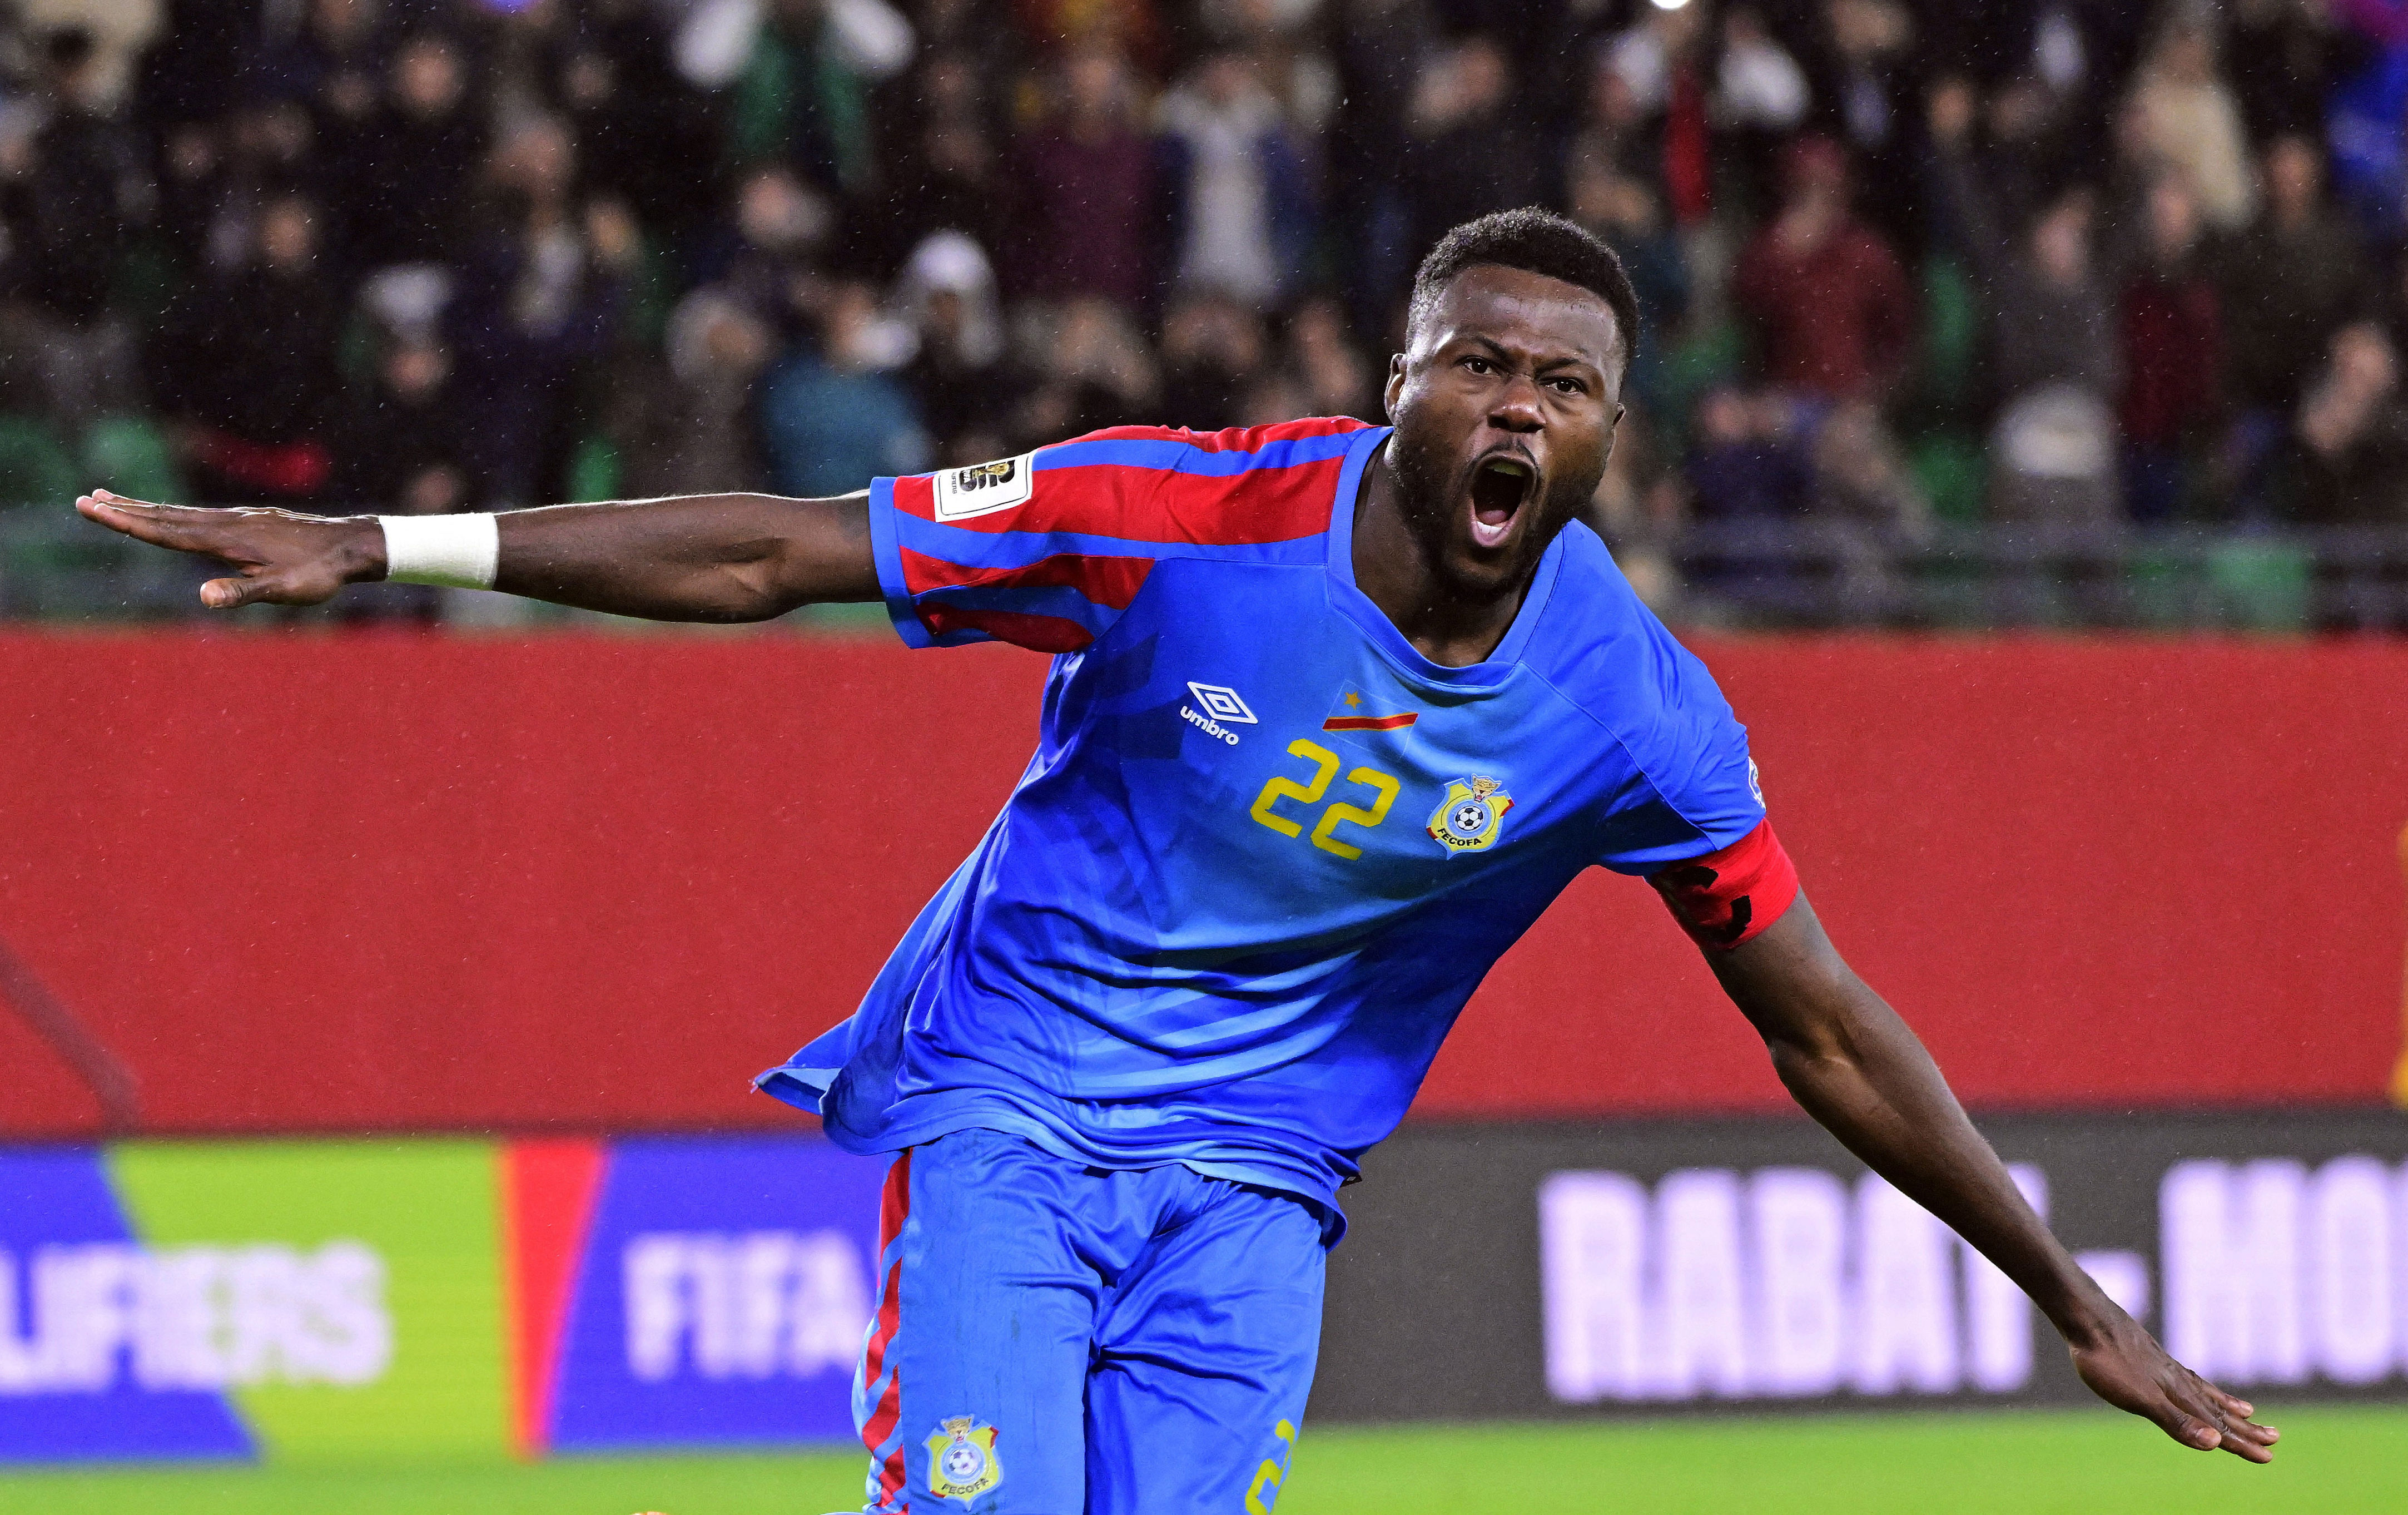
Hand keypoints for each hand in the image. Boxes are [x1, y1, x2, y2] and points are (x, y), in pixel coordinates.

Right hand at [75, 490, 384, 608]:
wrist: (352, 546)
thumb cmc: (319, 573)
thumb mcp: (283, 590)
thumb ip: (243, 592)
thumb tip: (203, 597)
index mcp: (225, 539)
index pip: (164, 531)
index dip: (125, 522)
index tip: (91, 508)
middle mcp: (226, 523)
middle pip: (164, 516)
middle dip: (123, 510)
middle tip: (83, 499)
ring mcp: (239, 519)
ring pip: (182, 513)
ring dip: (145, 507)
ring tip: (113, 498)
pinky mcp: (251, 520)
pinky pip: (202, 515)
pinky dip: (176, 512)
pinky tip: (174, 517)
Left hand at [2070, 1308, 2277, 1462]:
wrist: (2088, 1319)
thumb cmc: (2109, 1362)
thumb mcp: (2140, 1399)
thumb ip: (2177, 1422)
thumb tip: (2216, 1443)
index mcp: (2180, 1397)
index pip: (2218, 1427)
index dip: (2242, 1444)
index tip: (2268, 1456)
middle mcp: (2179, 1383)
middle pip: (2218, 1412)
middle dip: (2246, 1428)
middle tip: (2275, 1438)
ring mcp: (2166, 1370)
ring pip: (2204, 1394)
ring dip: (2228, 1408)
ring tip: (2249, 1413)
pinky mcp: (2151, 1359)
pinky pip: (2186, 1378)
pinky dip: (2200, 1387)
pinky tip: (2195, 1384)